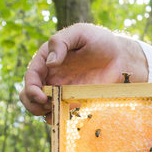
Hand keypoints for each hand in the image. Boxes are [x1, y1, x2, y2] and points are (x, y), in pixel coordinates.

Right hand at [20, 23, 148, 122]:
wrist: (121, 57)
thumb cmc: (100, 41)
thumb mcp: (80, 33)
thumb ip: (61, 42)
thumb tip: (50, 63)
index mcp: (47, 60)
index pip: (31, 76)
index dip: (31, 88)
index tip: (41, 97)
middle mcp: (51, 77)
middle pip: (30, 96)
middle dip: (32, 104)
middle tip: (46, 106)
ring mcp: (62, 92)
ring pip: (43, 108)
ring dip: (44, 114)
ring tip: (57, 111)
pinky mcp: (75, 103)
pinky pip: (62, 114)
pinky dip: (61, 118)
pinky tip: (69, 116)